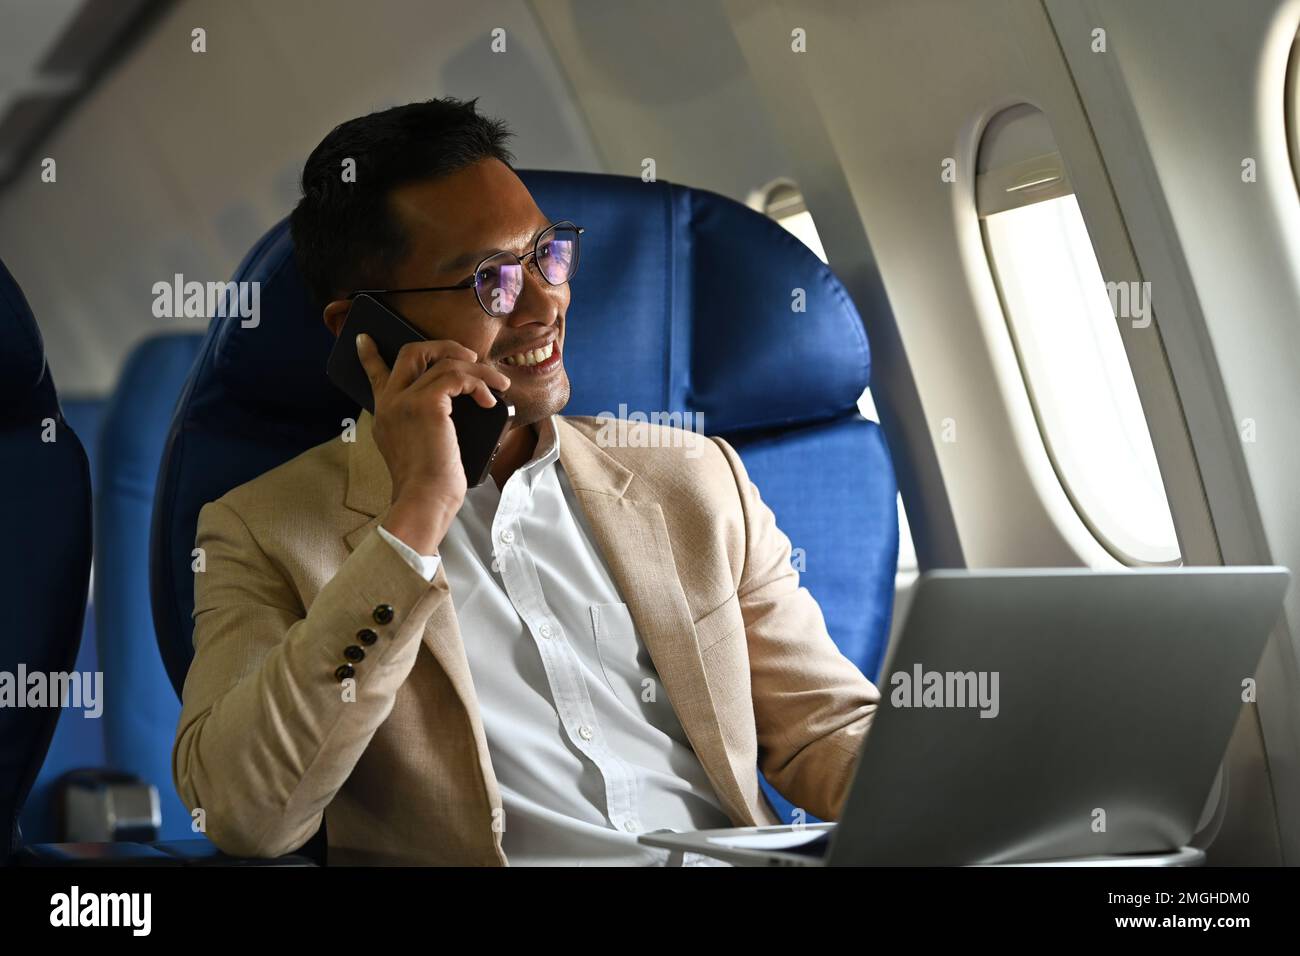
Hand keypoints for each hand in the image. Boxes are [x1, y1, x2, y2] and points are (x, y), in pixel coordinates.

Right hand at [356, 332, 510, 552]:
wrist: (424, 499)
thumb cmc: (428, 485)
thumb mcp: (417, 450)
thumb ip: (424, 424)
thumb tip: (457, 407)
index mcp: (385, 414)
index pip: (373, 374)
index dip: (370, 354)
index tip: (364, 338)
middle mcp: (391, 402)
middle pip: (412, 352)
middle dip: (445, 347)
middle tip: (470, 357)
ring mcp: (406, 400)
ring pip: (445, 362)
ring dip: (478, 370)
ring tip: (498, 385)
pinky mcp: (427, 404)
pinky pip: (458, 376)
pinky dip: (479, 384)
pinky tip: (489, 401)